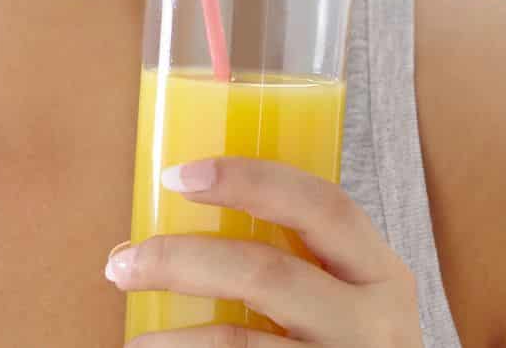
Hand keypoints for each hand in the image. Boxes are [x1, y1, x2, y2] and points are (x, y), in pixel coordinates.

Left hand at [108, 157, 422, 346]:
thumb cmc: (345, 346)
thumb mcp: (348, 300)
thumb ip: (298, 263)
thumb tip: (177, 229)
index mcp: (381, 274)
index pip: (322, 206)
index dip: (248, 180)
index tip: (177, 175)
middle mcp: (374, 322)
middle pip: (265, 272)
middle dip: (181, 261)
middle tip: (123, 262)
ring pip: (240, 342)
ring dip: (173, 338)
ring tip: (135, 341)